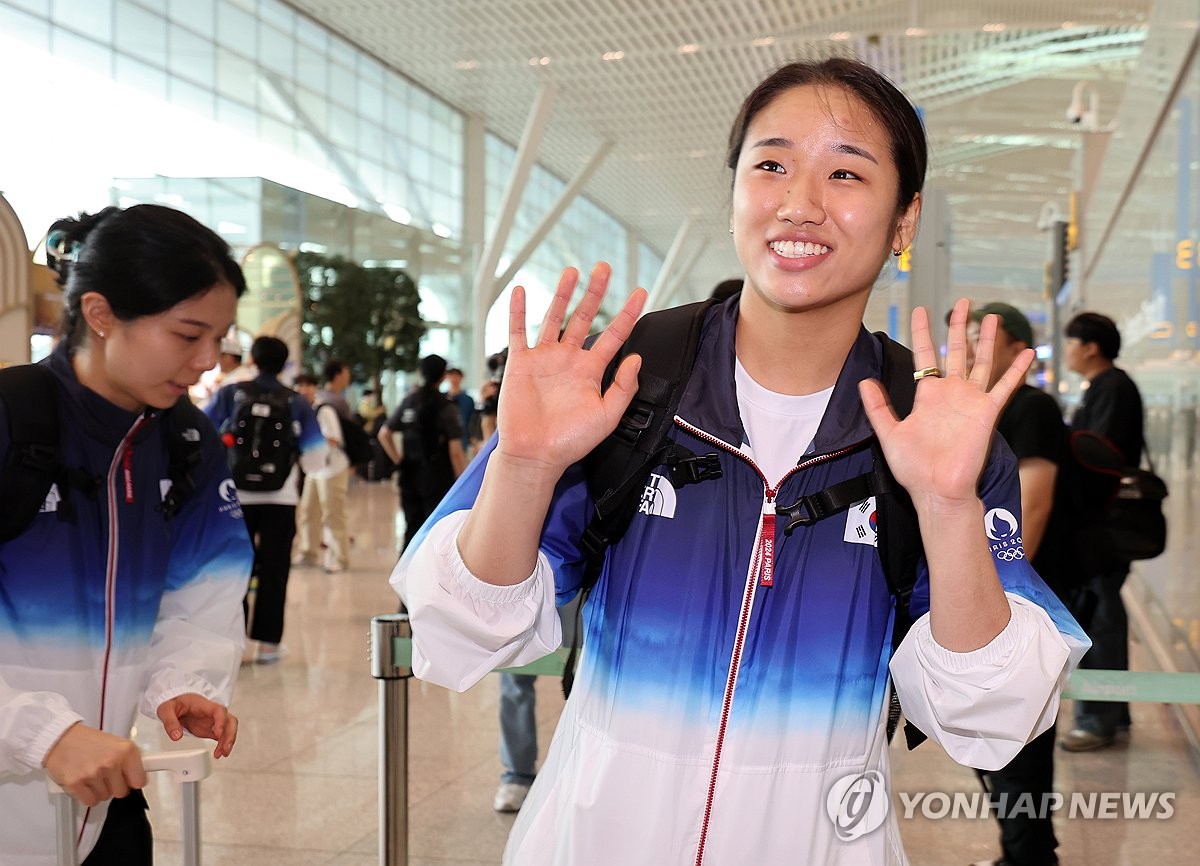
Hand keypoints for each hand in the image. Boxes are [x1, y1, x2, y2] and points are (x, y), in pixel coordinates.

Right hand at [43, 723, 145, 806]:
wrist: (61, 738)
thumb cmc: (88, 741)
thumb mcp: (116, 744)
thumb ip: (129, 761)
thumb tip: (142, 776)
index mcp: (125, 750)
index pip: (140, 780)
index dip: (133, 781)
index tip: (130, 780)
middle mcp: (111, 762)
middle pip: (122, 792)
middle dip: (115, 786)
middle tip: (106, 774)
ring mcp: (94, 774)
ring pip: (105, 797)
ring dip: (99, 790)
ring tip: (92, 774)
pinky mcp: (77, 784)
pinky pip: (91, 801)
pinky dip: (87, 795)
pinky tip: (84, 781)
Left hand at [156, 693, 238, 758]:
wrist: (175, 702)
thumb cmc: (173, 702)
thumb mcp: (166, 710)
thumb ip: (170, 722)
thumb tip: (176, 736)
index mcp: (203, 705)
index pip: (219, 710)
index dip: (221, 721)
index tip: (217, 733)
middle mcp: (212, 712)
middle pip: (230, 720)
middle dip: (230, 734)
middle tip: (225, 748)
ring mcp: (213, 721)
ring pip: (229, 728)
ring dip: (228, 741)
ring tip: (222, 753)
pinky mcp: (211, 729)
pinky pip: (223, 736)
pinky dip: (223, 744)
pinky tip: (219, 753)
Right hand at [495, 262, 646, 475]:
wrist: (536, 455)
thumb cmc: (571, 441)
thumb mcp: (607, 416)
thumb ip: (623, 387)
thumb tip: (636, 358)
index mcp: (590, 370)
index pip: (613, 335)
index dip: (627, 314)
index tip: (641, 292)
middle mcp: (568, 359)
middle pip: (584, 318)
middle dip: (594, 292)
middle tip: (603, 267)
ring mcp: (544, 359)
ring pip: (554, 318)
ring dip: (562, 294)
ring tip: (571, 271)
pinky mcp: (520, 364)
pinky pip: (518, 332)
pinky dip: (518, 312)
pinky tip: (520, 291)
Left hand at [858, 299, 1032, 509]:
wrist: (937, 490)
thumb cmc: (914, 468)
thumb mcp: (889, 433)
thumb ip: (878, 407)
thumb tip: (865, 381)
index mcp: (927, 396)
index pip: (924, 355)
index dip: (922, 332)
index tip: (920, 311)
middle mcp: (950, 394)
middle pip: (955, 351)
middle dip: (958, 326)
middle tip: (962, 303)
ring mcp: (971, 401)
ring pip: (981, 362)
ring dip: (986, 339)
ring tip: (990, 317)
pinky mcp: (988, 412)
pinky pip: (1004, 386)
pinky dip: (1016, 370)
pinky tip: (1026, 352)